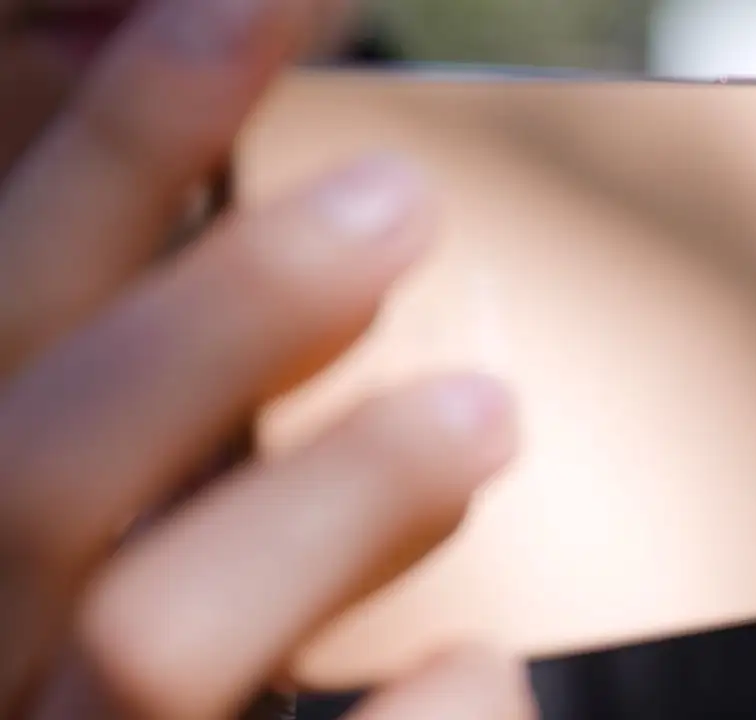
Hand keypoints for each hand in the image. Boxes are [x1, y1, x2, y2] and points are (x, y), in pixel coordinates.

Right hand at [0, 1, 533, 717]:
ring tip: (483, 411)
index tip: (245, 9)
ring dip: (328, 501)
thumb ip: (174, 394)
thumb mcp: (134, 511)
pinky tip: (480, 653)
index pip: (10, 313)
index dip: (116, 151)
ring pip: (153, 633)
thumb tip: (327, 208)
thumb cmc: (158, 647)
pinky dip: (427, 705)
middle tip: (399, 202)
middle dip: (218, 314)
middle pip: (39, 471)